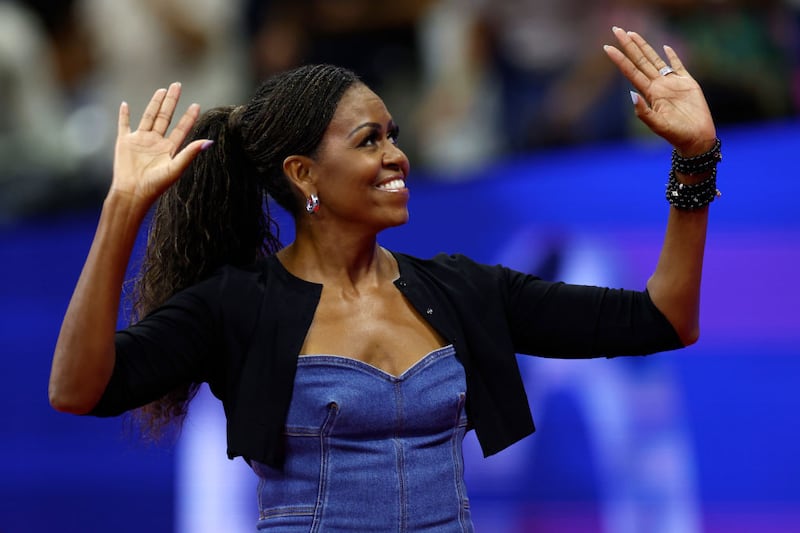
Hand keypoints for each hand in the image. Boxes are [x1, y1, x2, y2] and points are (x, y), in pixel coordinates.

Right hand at [111, 82, 209, 205]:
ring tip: (162, 90)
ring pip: (148, 117)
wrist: (132, 193)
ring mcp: (140, 141)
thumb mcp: (175, 168)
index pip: (181, 129)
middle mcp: (156, 143)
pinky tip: (125, 104)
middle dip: (171, 102)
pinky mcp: (124, 142)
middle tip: (177, 85)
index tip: (196, 105)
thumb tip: (210, 142)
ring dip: (154, 103)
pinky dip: (124, 114)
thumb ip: (190, 153)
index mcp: (169, 149)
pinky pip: (123, 125)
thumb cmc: (155, 185)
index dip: (189, 117)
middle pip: (165, 117)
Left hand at [604, 27, 716, 156]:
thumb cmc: (676, 135)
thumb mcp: (657, 125)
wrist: (696, 139)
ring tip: (633, 34)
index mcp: (649, 93)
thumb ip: (644, 112)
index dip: (619, 59)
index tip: (606, 47)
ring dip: (644, 46)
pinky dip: (672, 56)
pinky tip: (665, 48)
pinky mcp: (687, 83)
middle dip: (628, 45)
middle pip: (640, 60)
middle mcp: (658, 86)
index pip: (631, 71)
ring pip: (655, 60)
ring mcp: (672, 83)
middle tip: (616, 30)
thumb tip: (632, 95)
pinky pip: (678, 66)